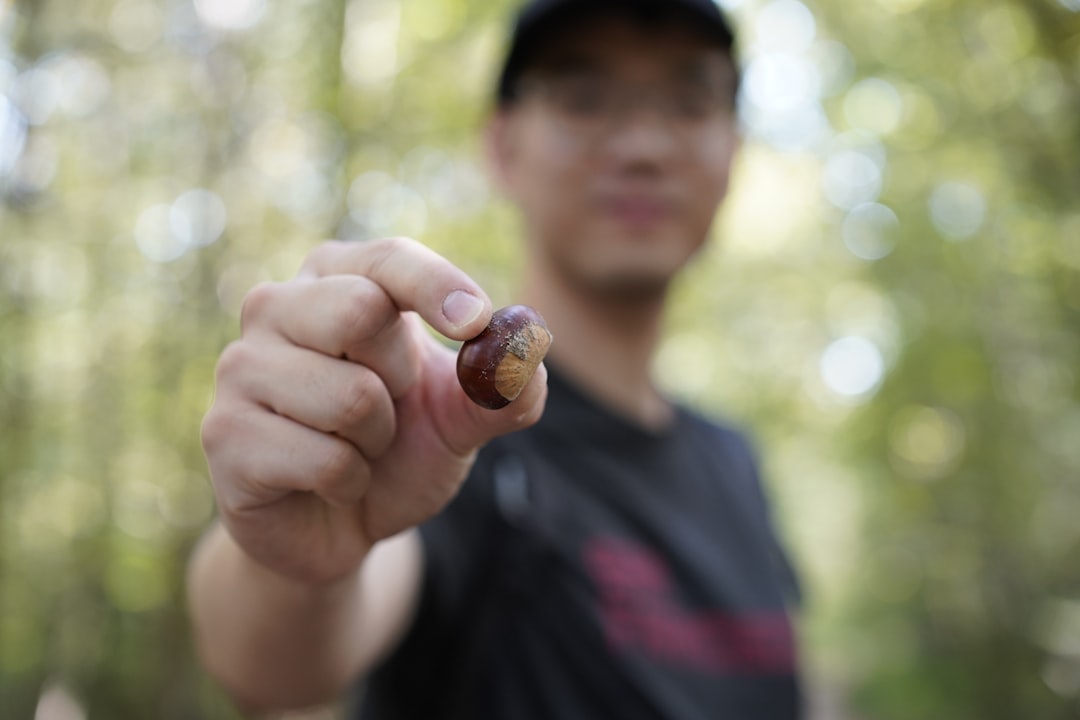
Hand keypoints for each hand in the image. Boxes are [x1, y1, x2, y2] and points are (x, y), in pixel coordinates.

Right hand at [200, 238, 546, 583]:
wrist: (337, 526)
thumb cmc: (397, 450)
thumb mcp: (460, 420)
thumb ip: (503, 391)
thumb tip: (529, 358)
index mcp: (335, 278)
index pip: (387, 258)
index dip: (436, 286)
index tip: (475, 323)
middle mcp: (275, 306)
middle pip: (360, 310)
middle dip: (400, 378)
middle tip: (387, 405)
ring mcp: (239, 368)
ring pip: (350, 395)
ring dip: (376, 442)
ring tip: (354, 448)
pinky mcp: (223, 433)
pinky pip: (324, 459)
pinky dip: (349, 483)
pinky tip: (326, 483)